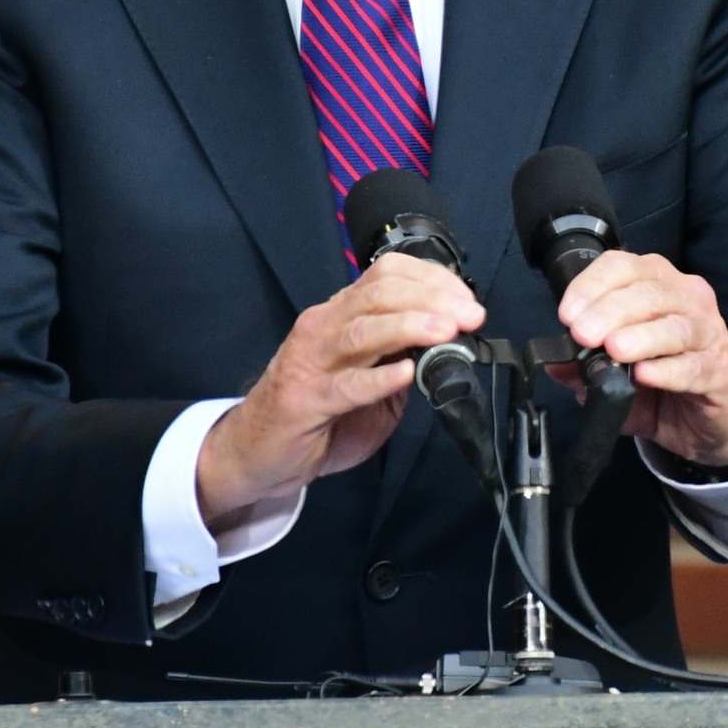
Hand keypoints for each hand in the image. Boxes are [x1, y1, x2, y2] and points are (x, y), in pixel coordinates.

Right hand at [196, 255, 484, 529]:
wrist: (258, 452)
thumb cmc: (316, 412)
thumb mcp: (368, 378)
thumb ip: (401, 358)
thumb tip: (449, 344)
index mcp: (340, 314)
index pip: (386, 275)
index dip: (432, 280)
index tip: (467, 300)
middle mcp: (323, 327)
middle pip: (379, 294)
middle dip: (431, 300)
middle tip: (469, 316)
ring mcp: (309, 361)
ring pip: (361, 329)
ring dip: (409, 326)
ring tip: (445, 331)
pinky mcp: (303, 400)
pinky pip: (345, 386)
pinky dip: (378, 377)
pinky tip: (405, 374)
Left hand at [556, 251, 727, 468]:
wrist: (704, 420)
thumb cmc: (659, 380)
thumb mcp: (613, 373)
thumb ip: (584, 365)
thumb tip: (555, 364)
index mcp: (657, 284)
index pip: (624, 266)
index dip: (592, 285)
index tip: (567, 314)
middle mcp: (687, 299)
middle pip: (649, 293)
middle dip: (611, 311)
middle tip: (584, 334)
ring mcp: (709, 333)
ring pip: (675, 327)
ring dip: (641, 337)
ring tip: (614, 349)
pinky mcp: (720, 371)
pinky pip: (694, 366)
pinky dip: (667, 370)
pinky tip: (645, 375)